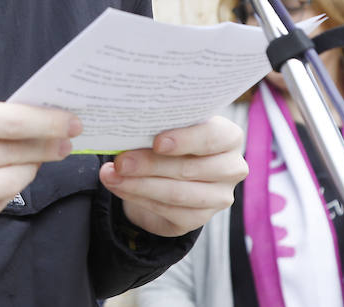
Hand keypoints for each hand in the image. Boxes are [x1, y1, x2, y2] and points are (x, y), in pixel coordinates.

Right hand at [0, 93, 81, 246]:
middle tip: (64, 141)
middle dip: (48, 146)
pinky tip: (5, 180)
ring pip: (12, 183)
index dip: (49, 121)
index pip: (12, 120)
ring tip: (34, 160)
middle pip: (17, 152)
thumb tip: (29, 120)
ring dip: (31, 170)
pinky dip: (6, 192)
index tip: (71, 120)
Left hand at [98, 116, 246, 237]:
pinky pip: (168, 211)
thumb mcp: (172, 127)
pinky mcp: (200, 218)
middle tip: (121, 161)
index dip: (186, 140)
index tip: (157, 142)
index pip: (214, 137)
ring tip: (112, 175)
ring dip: (139, 185)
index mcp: (228, 137)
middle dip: (150, 164)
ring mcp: (218, 197)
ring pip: (177, 194)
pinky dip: (138, 198)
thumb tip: (130, 128)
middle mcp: (231, 168)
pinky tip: (119, 187)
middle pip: (189, 168)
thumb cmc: (174, 138)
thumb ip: (161, 125)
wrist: (171, 172)